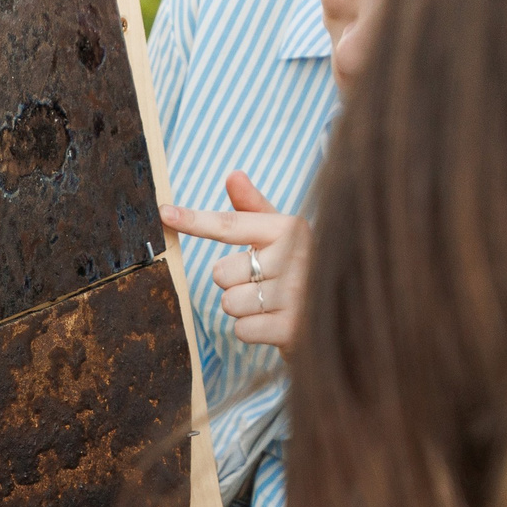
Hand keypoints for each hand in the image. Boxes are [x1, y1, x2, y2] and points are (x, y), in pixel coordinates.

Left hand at [159, 172, 309, 353]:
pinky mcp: (293, 328)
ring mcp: (296, 293)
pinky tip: (274, 324)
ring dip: (242, 309)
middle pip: (221, 273)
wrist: (342, 318)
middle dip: (233, 283)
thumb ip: (254, 209)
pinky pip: (242, 329)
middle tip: (261, 284)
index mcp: (289, 228)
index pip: (229, 224)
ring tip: (270, 305)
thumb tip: (233, 174)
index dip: (194, 219)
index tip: (164, 212)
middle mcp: (296, 256)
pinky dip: (251, 331)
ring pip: (230, 303)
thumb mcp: (282, 236)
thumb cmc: (299, 272)